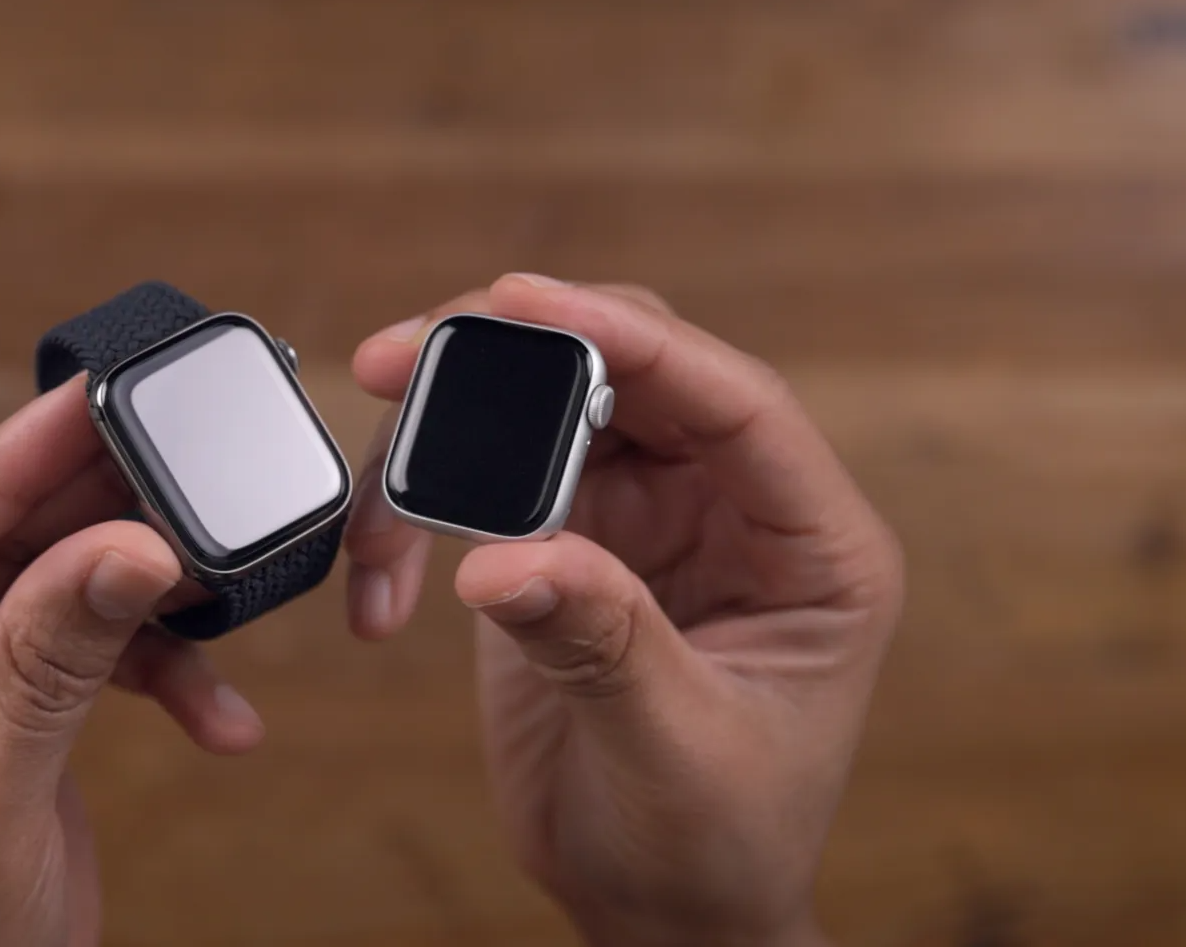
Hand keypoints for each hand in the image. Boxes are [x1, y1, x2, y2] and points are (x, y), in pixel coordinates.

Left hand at [0, 380, 264, 946]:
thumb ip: (46, 667)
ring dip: (124, 610)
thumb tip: (128, 542)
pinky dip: (136, 677)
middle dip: (80, 534)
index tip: (84, 403)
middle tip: (179, 473)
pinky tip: (215, 712)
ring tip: (212, 600)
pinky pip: (52, 658)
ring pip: (19, 597)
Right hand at [344, 275, 902, 945]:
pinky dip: (419, 510)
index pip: (734, 401)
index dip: (633, 339)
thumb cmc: (714, 845)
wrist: (659, 907)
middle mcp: (730, 508)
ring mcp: (645, 521)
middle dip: (512, 355)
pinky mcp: (566, 546)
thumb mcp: (675, 750)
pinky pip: (486, 483)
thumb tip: (501, 559)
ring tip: (374, 493)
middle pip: (626, 373)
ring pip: (543, 411)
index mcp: (810, 542)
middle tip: (402, 359)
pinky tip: (380, 582)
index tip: (520, 299)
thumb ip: (602, 643)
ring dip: (447, 429)